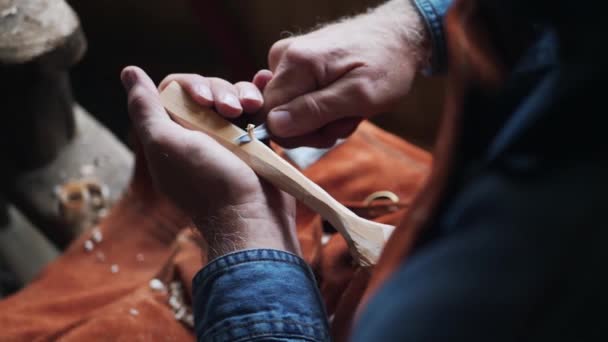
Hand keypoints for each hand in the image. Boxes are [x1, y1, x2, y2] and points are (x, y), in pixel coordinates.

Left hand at [121, 66, 299, 259]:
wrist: (254, 215)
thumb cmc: (208, 184)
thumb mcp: (166, 144)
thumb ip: (145, 109)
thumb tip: (129, 71)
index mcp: (172, 133)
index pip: (176, 89)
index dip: (191, 86)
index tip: (204, 100)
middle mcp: (198, 133)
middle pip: (208, 88)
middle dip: (221, 92)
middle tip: (232, 112)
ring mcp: (229, 137)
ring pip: (234, 95)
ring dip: (244, 95)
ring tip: (254, 110)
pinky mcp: (255, 141)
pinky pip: (256, 108)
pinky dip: (260, 96)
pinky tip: (264, 94)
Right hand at [262, 0, 429, 147]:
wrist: (399, 37)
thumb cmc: (387, 64)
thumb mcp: (359, 95)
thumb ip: (316, 111)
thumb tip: (275, 126)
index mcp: (296, 63)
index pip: (270, 115)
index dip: (298, 134)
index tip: (329, 132)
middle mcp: (283, 57)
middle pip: (277, 115)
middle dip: (313, 129)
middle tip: (345, 122)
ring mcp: (289, 60)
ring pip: (289, 111)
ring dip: (321, 122)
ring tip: (349, 111)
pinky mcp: (297, 65)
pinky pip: (297, 100)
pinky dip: (321, 109)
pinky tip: (342, 104)